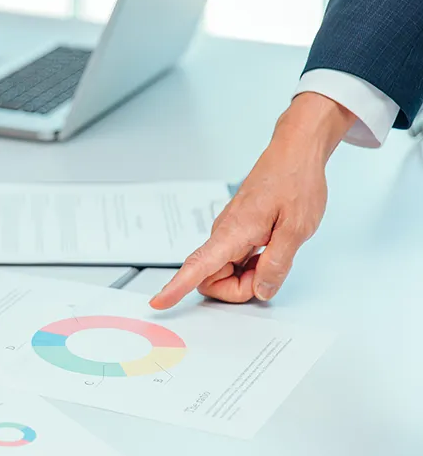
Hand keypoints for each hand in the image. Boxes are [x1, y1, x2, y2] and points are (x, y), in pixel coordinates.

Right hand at [150, 93, 356, 308]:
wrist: (295, 153)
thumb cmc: (295, 181)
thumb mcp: (297, 227)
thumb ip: (277, 264)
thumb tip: (261, 290)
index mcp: (233, 232)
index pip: (197, 266)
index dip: (176, 287)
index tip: (159, 302)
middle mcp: (224, 233)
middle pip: (211, 279)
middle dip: (238, 288)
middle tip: (269, 273)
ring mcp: (228, 233)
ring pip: (224, 272)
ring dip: (247, 276)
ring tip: (275, 254)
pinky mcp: (236, 233)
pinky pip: (233, 261)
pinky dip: (251, 265)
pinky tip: (270, 249)